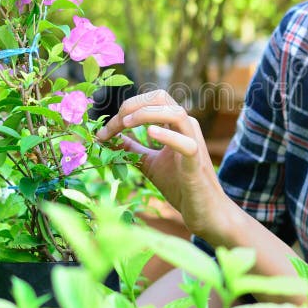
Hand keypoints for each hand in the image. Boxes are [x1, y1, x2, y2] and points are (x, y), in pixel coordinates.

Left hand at [96, 90, 228, 238]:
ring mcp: (194, 142)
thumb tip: (110, 138)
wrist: (203, 210)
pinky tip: (150, 133)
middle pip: (161, 97)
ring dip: (147, 114)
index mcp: (175, 125)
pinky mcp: (197, 162)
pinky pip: (186, 143)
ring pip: (176, 113)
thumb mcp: (149, 163)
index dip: (126, 109)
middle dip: (132, 105)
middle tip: (113, 125)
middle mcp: (186, 127)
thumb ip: (133, 149)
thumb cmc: (180, 185)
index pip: (150, 100)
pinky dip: (167, 135)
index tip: (104, 131)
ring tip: (126, 123)